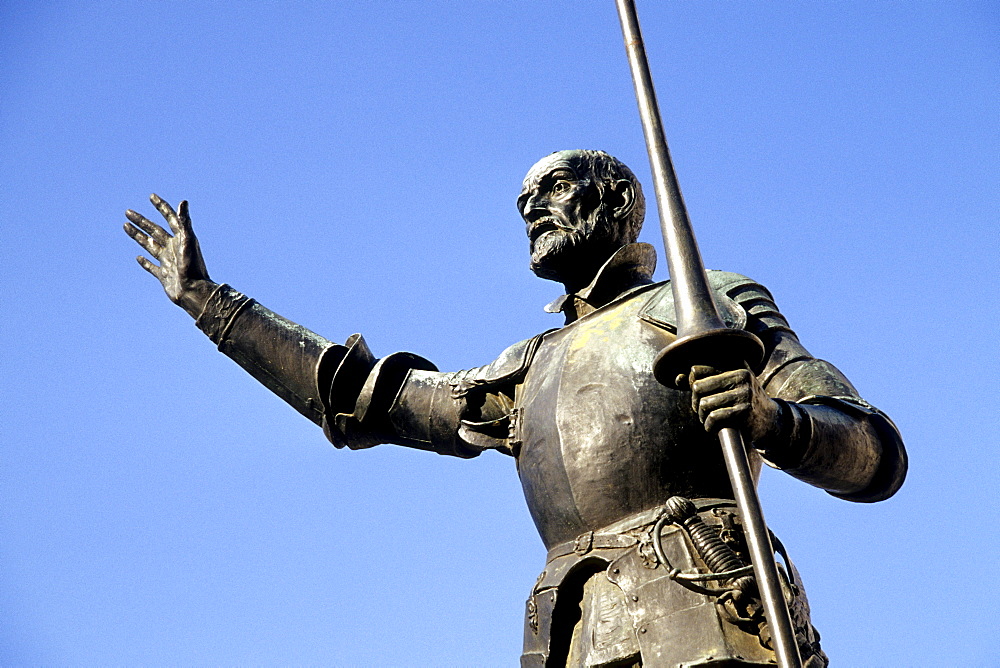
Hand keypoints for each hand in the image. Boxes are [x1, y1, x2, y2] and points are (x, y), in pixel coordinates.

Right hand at [124, 194, 216, 317]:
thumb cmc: (193, 267)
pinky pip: (152, 267)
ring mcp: (168, 262)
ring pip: (150, 245)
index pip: (170, 218)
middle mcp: (174, 248)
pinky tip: (138, 257)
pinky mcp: (164, 276)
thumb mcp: (189, 241)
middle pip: (155, 230)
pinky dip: (145, 262)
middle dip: (142, 221)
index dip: (161, 207)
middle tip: (128, 211)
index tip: (151, 196)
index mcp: (181, 239)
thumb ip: (185, 222)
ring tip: (125, 225)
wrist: (194, 292)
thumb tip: (183, 201)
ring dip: (138, 235)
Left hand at [677, 365, 779, 442]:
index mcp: (734, 364)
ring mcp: (744, 393)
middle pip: (697, 387)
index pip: (696, 370)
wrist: (770, 420)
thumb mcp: (727, 384)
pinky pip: (713, 418)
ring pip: (704, 404)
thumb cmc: (742, 400)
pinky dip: (709, 426)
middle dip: (695, 402)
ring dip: (702, 416)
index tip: (700, 394)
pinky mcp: (744, 411)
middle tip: (703, 410)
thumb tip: (677, 378)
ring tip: (710, 419)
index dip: (692, 384)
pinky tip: (714, 427)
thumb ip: (703, 379)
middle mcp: (741, 375)